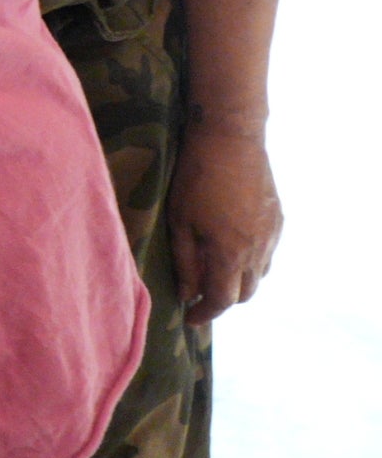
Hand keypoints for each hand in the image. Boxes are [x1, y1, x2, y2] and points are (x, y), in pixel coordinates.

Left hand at [169, 123, 281, 324]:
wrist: (231, 139)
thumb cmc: (196, 177)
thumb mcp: (179, 221)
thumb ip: (185, 261)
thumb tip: (186, 293)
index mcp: (230, 254)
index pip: (221, 300)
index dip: (204, 313)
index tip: (189, 318)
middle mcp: (257, 250)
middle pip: (244, 293)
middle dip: (222, 300)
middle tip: (199, 295)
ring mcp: (272, 235)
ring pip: (260, 274)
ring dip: (239, 281)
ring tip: (215, 273)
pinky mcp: (278, 219)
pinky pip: (268, 253)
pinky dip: (252, 261)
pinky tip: (234, 249)